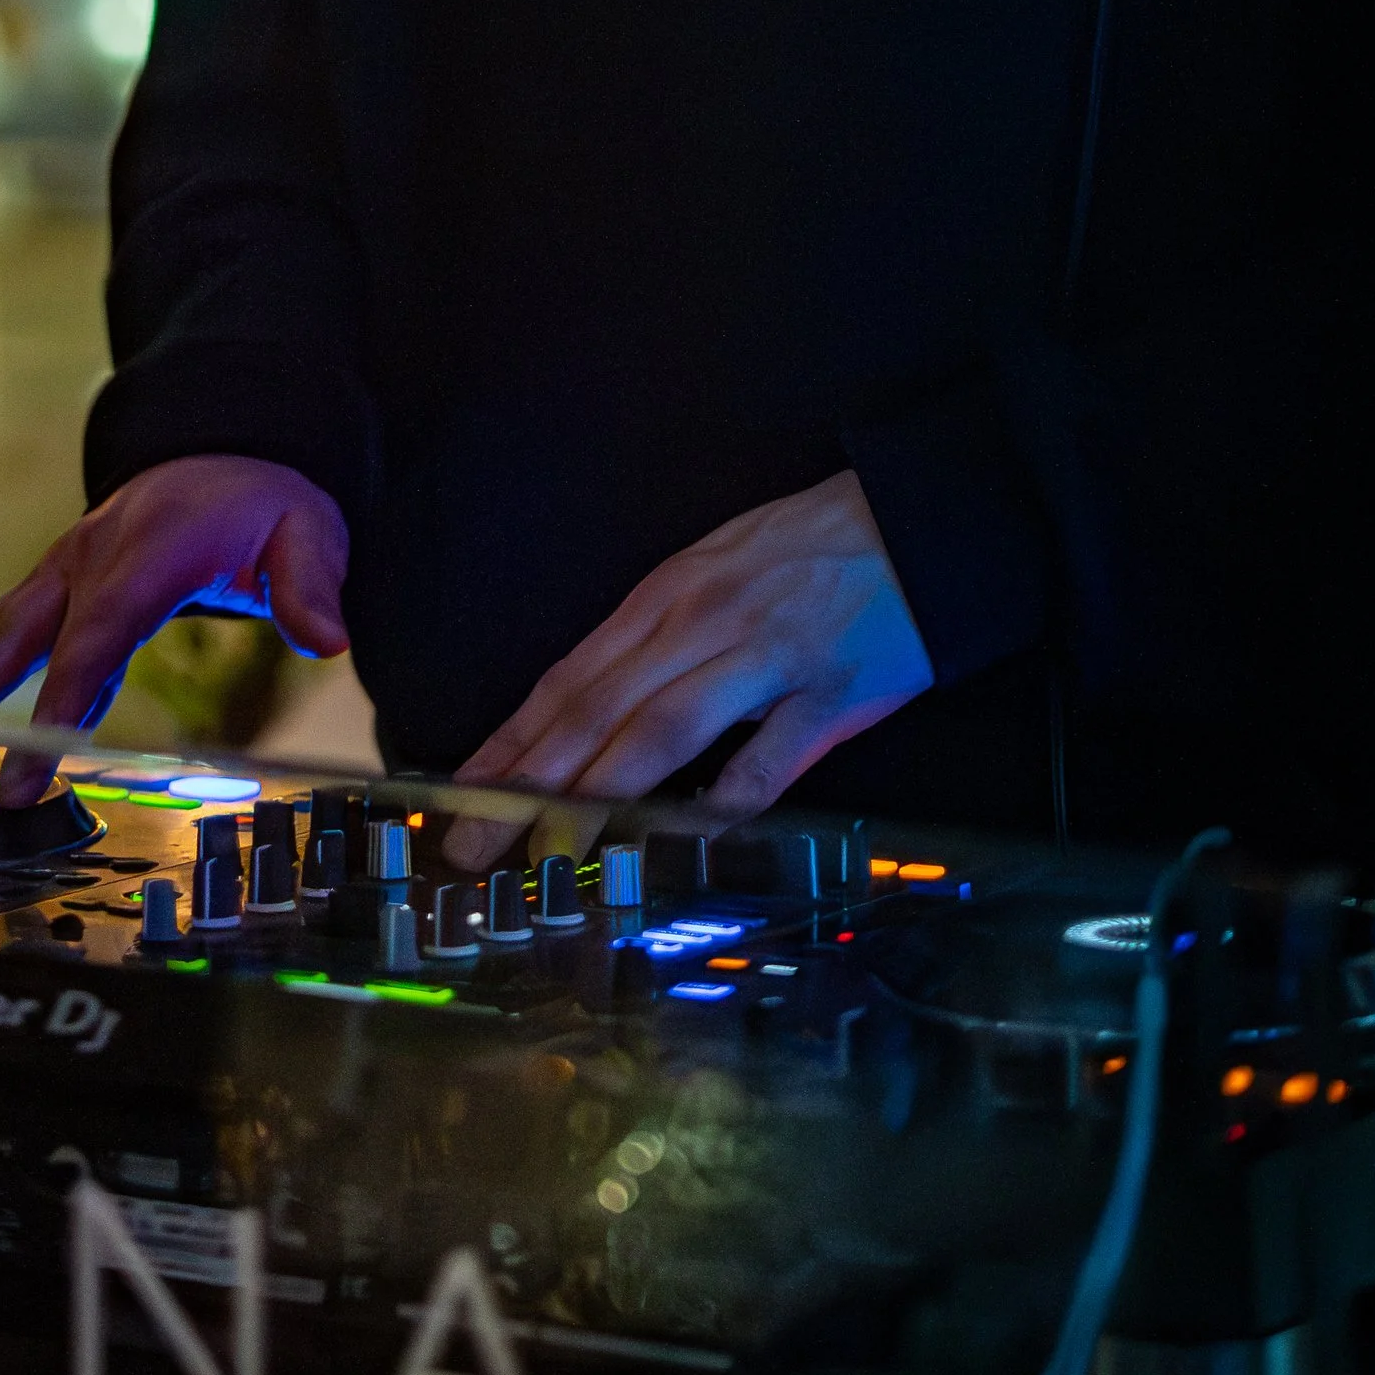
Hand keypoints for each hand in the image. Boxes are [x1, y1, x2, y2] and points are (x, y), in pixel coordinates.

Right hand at [0, 456, 349, 807]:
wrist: (229, 447)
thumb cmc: (268, 504)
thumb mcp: (308, 533)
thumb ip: (310, 587)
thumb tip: (327, 639)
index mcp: (153, 552)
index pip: (101, 633)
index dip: (66, 694)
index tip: (40, 755)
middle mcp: (96, 555)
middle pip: (34, 632)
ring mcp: (70, 562)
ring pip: (2, 621)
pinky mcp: (59, 574)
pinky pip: (3, 616)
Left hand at [442, 471, 929, 871]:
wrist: (916, 521)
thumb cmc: (806, 547)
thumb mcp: (713, 569)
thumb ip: (656, 639)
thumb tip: (594, 711)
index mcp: (666, 596)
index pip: (568, 678)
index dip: (510, 738)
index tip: (459, 788)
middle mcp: (700, 626)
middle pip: (596, 711)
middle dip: (525, 782)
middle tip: (470, 841)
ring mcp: (764, 662)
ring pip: (661, 733)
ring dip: (596, 798)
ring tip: (547, 853)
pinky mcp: (828, 697)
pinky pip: (766, 762)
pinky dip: (721, 805)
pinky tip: (680, 843)